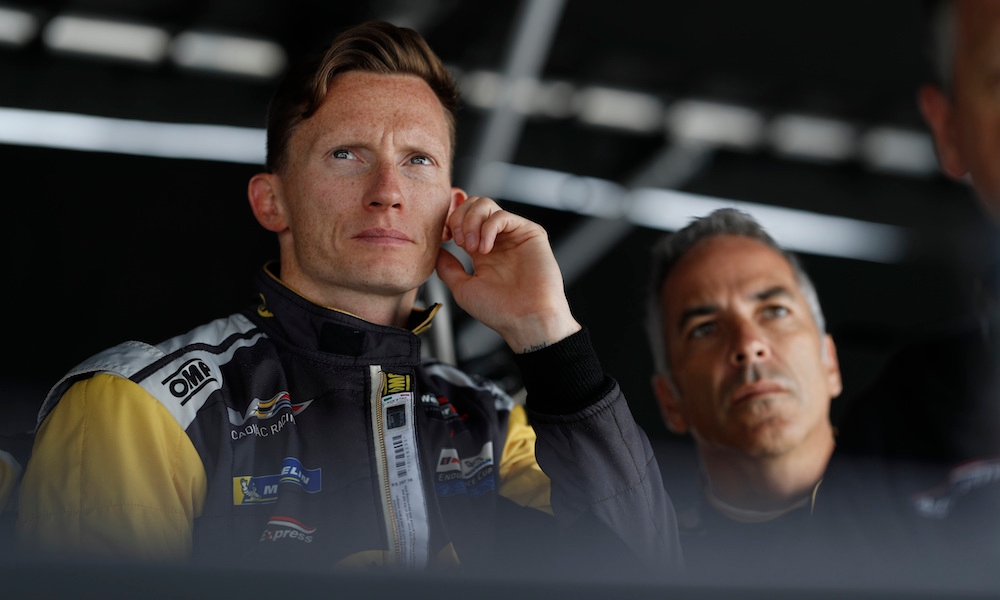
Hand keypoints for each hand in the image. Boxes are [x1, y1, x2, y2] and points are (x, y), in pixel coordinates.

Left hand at [436, 196, 580, 352]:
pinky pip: (503, 216)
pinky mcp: (530, 233)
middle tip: (459, 242)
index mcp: (482, 251)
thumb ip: (447, 267)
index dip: (449, 222)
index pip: (462, 219)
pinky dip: (488, 228)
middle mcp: (498, 240)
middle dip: (459, 218)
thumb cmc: (499, 311)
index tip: (444, 238)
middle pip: (473, 205)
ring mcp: (513, 235)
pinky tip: (486, 249)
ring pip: (486, 205)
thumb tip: (436, 250)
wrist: (526, 320)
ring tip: (472, 247)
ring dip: (472, 221)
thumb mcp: (462, 288)